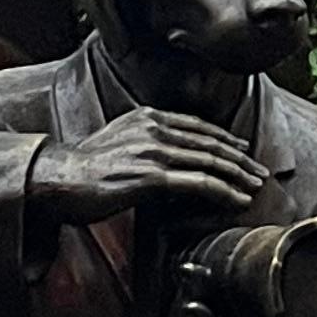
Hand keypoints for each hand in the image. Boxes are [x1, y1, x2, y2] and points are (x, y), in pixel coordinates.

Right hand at [31, 109, 260, 227]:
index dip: (225, 139)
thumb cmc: (83, 169)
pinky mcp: (151, 176)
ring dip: (238, 176)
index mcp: (147, 117)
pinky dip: (223, 191)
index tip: (243, 150)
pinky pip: (198, 183)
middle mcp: (154, 129)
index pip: (198, 126)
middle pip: (210, 143)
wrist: (57, 179)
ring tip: (255, 187)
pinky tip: (237, 200)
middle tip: (260, 172)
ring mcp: (153, 151)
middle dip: (240, 159)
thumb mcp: (117, 141)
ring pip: (209, 162)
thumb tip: (167, 155)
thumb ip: (144, 140)